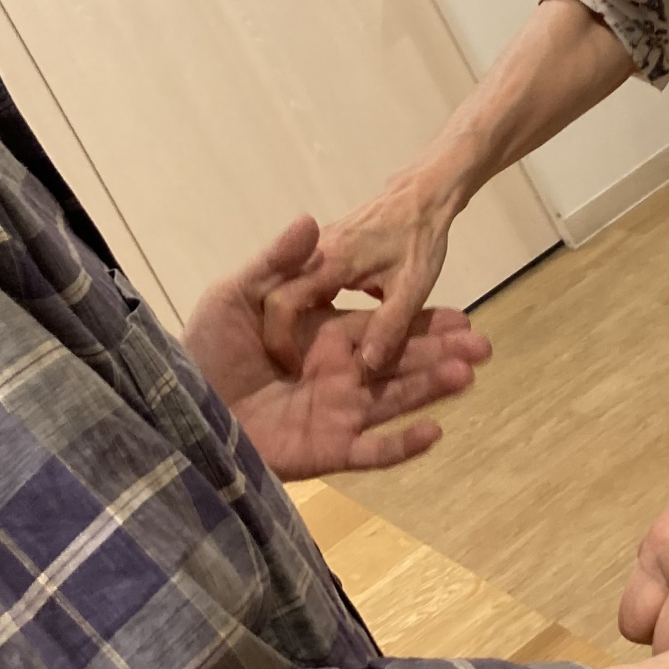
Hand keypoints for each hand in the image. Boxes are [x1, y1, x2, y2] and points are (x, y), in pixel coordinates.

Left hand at [184, 215, 487, 479]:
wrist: (184, 410)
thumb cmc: (205, 352)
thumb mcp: (235, 297)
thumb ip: (276, 262)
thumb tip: (309, 218)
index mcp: (325, 339)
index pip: (386, 326)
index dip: (425, 321)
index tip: (464, 312)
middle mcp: (340, 376)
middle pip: (402, 364)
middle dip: (443, 354)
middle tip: (485, 345)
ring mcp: (336, 414)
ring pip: (395, 400)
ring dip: (431, 388)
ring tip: (469, 375)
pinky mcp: (326, 451)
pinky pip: (372, 451)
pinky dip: (402, 444)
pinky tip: (434, 431)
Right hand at [260, 178, 456, 380]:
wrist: (423, 194)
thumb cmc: (419, 239)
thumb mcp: (412, 287)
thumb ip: (391, 325)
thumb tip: (368, 364)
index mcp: (330, 263)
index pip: (283, 302)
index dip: (279, 337)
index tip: (292, 365)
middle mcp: (313, 254)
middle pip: (277, 295)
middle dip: (280, 333)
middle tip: (291, 367)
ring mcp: (316, 248)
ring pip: (288, 286)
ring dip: (291, 320)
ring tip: (301, 355)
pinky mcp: (324, 248)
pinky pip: (303, 279)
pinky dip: (306, 305)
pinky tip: (322, 327)